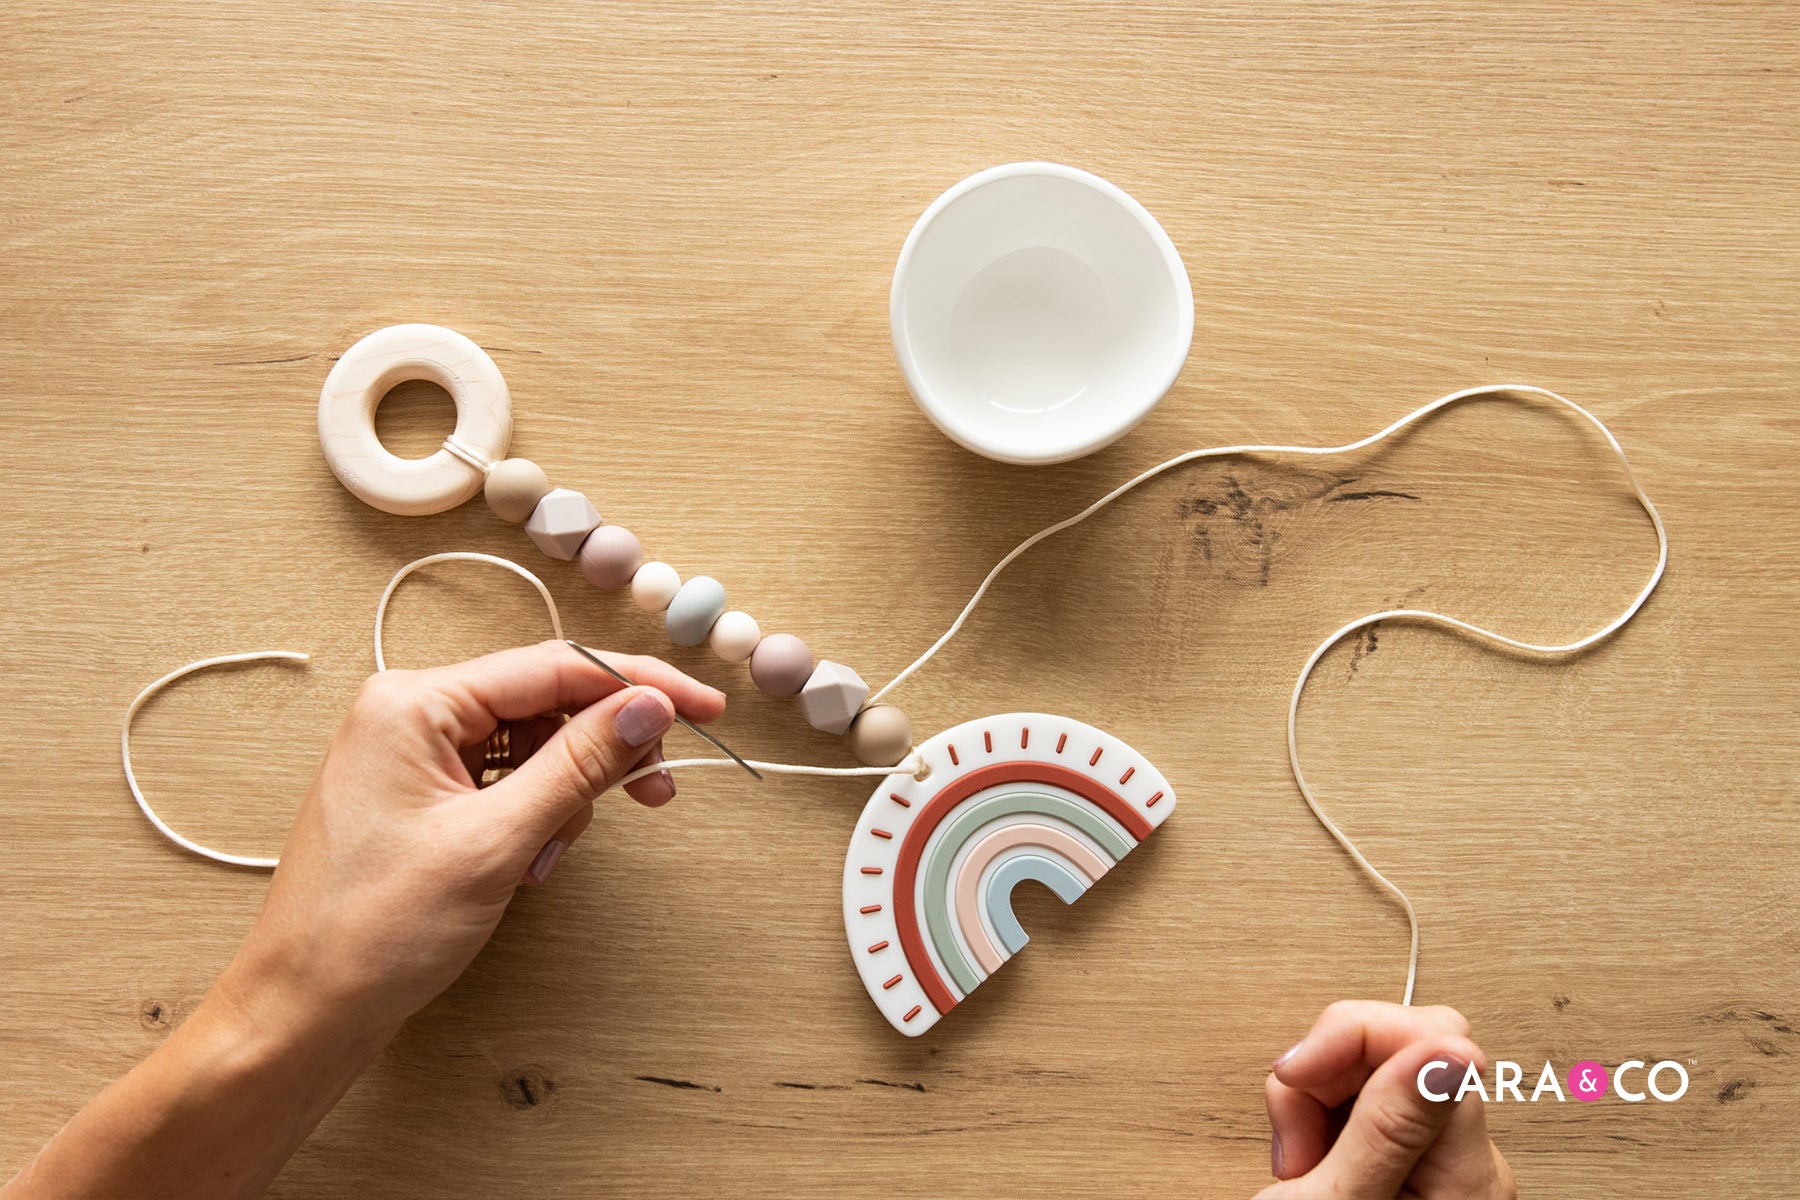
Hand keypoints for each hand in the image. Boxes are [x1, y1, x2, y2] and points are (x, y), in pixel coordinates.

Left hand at [219, 639, 726, 1046]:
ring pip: (535, 746)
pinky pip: (506, 781)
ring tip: (543, 860)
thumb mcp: (495, 841)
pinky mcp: (423, 796)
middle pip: (548, 702)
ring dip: (564, 799)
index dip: (638, 685)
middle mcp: (411, 714)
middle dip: (602, 751)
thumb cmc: (371, 931)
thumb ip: (579, 765)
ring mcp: (415, 756)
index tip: (701, 710)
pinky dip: (535, 819)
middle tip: (656, 791)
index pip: (554, 666)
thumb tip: (648, 708)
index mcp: (414, 703)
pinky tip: (527, 865)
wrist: (303, 1012)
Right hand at [1256, 1001, 1515, 1198]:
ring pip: (1365, 1069)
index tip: (1297, 1070)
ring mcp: (1430, 1157)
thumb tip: (1449, 1049)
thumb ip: (1387, 1128)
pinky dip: (1314, 1121)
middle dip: (1325, 1075)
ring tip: (1298, 1165)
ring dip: (1311, 1104)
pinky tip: (1307, 1164)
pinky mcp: (1399, 1155)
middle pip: (1395, 1048)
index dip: (1350, 1036)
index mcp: (1466, 1173)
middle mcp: (1463, 1160)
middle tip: (1298, 1135)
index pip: (1430, 1038)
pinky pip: (1354, 1099)